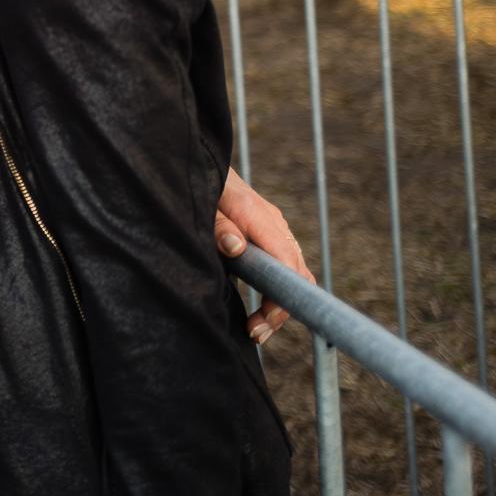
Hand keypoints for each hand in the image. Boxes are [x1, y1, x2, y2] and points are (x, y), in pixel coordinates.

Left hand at [213, 168, 311, 344]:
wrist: (200, 161)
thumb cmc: (200, 182)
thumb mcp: (203, 204)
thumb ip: (217, 225)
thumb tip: (236, 248)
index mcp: (259, 216)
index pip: (286, 262)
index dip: (282, 296)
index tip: (263, 322)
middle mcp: (274, 225)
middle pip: (296, 274)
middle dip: (281, 309)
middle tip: (255, 333)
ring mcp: (272, 230)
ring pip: (292, 274)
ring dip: (278, 305)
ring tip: (255, 330)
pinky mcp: (265, 236)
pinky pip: (281, 267)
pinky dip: (274, 292)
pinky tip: (256, 311)